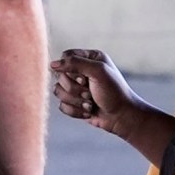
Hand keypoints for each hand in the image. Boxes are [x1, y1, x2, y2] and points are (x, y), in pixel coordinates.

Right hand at [54, 48, 174, 165]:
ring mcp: (77, 88)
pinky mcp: (75, 102)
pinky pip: (61, 105)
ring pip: (58, 91)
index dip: (70, 70)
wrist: (122, 117)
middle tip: (90, 94)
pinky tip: (88, 112)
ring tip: (90, 104)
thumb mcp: (98, 72)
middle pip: (60, 76)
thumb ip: (75, 63)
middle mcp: (82, 71)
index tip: (84, 79)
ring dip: (75, 101)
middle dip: (74, 89)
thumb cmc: (114, 92)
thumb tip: (52, 64)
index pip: (65, 57)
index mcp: (90, 58)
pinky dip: (75, 111)